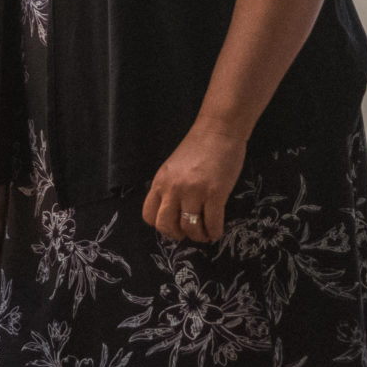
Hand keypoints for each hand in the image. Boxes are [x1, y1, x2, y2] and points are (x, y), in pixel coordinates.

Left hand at [143, 122, 245, 243]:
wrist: (218, 130)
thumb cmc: (198, 148)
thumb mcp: (173, 168)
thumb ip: (169, 187)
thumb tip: (173, 212)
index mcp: (160, 182)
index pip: (148, 215)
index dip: (161, 226)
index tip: (173, 226)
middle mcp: (173, 188)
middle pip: (165, 226)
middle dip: (178, 235)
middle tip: (189, 233)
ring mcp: (194, 191)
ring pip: (190, 228)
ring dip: (199, 236)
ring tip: (205, 233)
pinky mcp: (215, 193)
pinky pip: (211, 223)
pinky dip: (214, 232)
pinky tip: (216, 231)